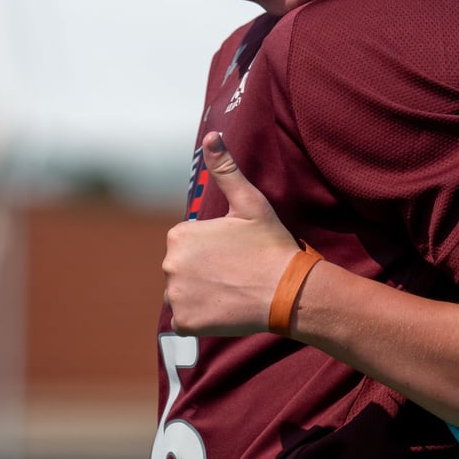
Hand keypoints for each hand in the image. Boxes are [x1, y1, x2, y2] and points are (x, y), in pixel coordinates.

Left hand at [163, 131, 299, 335]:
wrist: (288, 291)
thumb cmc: (270, 244)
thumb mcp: (250, 203)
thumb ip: (226, 170)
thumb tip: (212, 135)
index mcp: (180, 235)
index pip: (187, 242)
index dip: (212, 246)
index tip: (235, 251)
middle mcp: (170, 265)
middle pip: (183, 267)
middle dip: (203, 269)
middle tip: (236, 271)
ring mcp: (175, 296)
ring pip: (183, 292)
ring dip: (201, 292)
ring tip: (232, 289)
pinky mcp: (184, 323)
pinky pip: (185, 318)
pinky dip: (201, 315)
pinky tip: (225, 307)